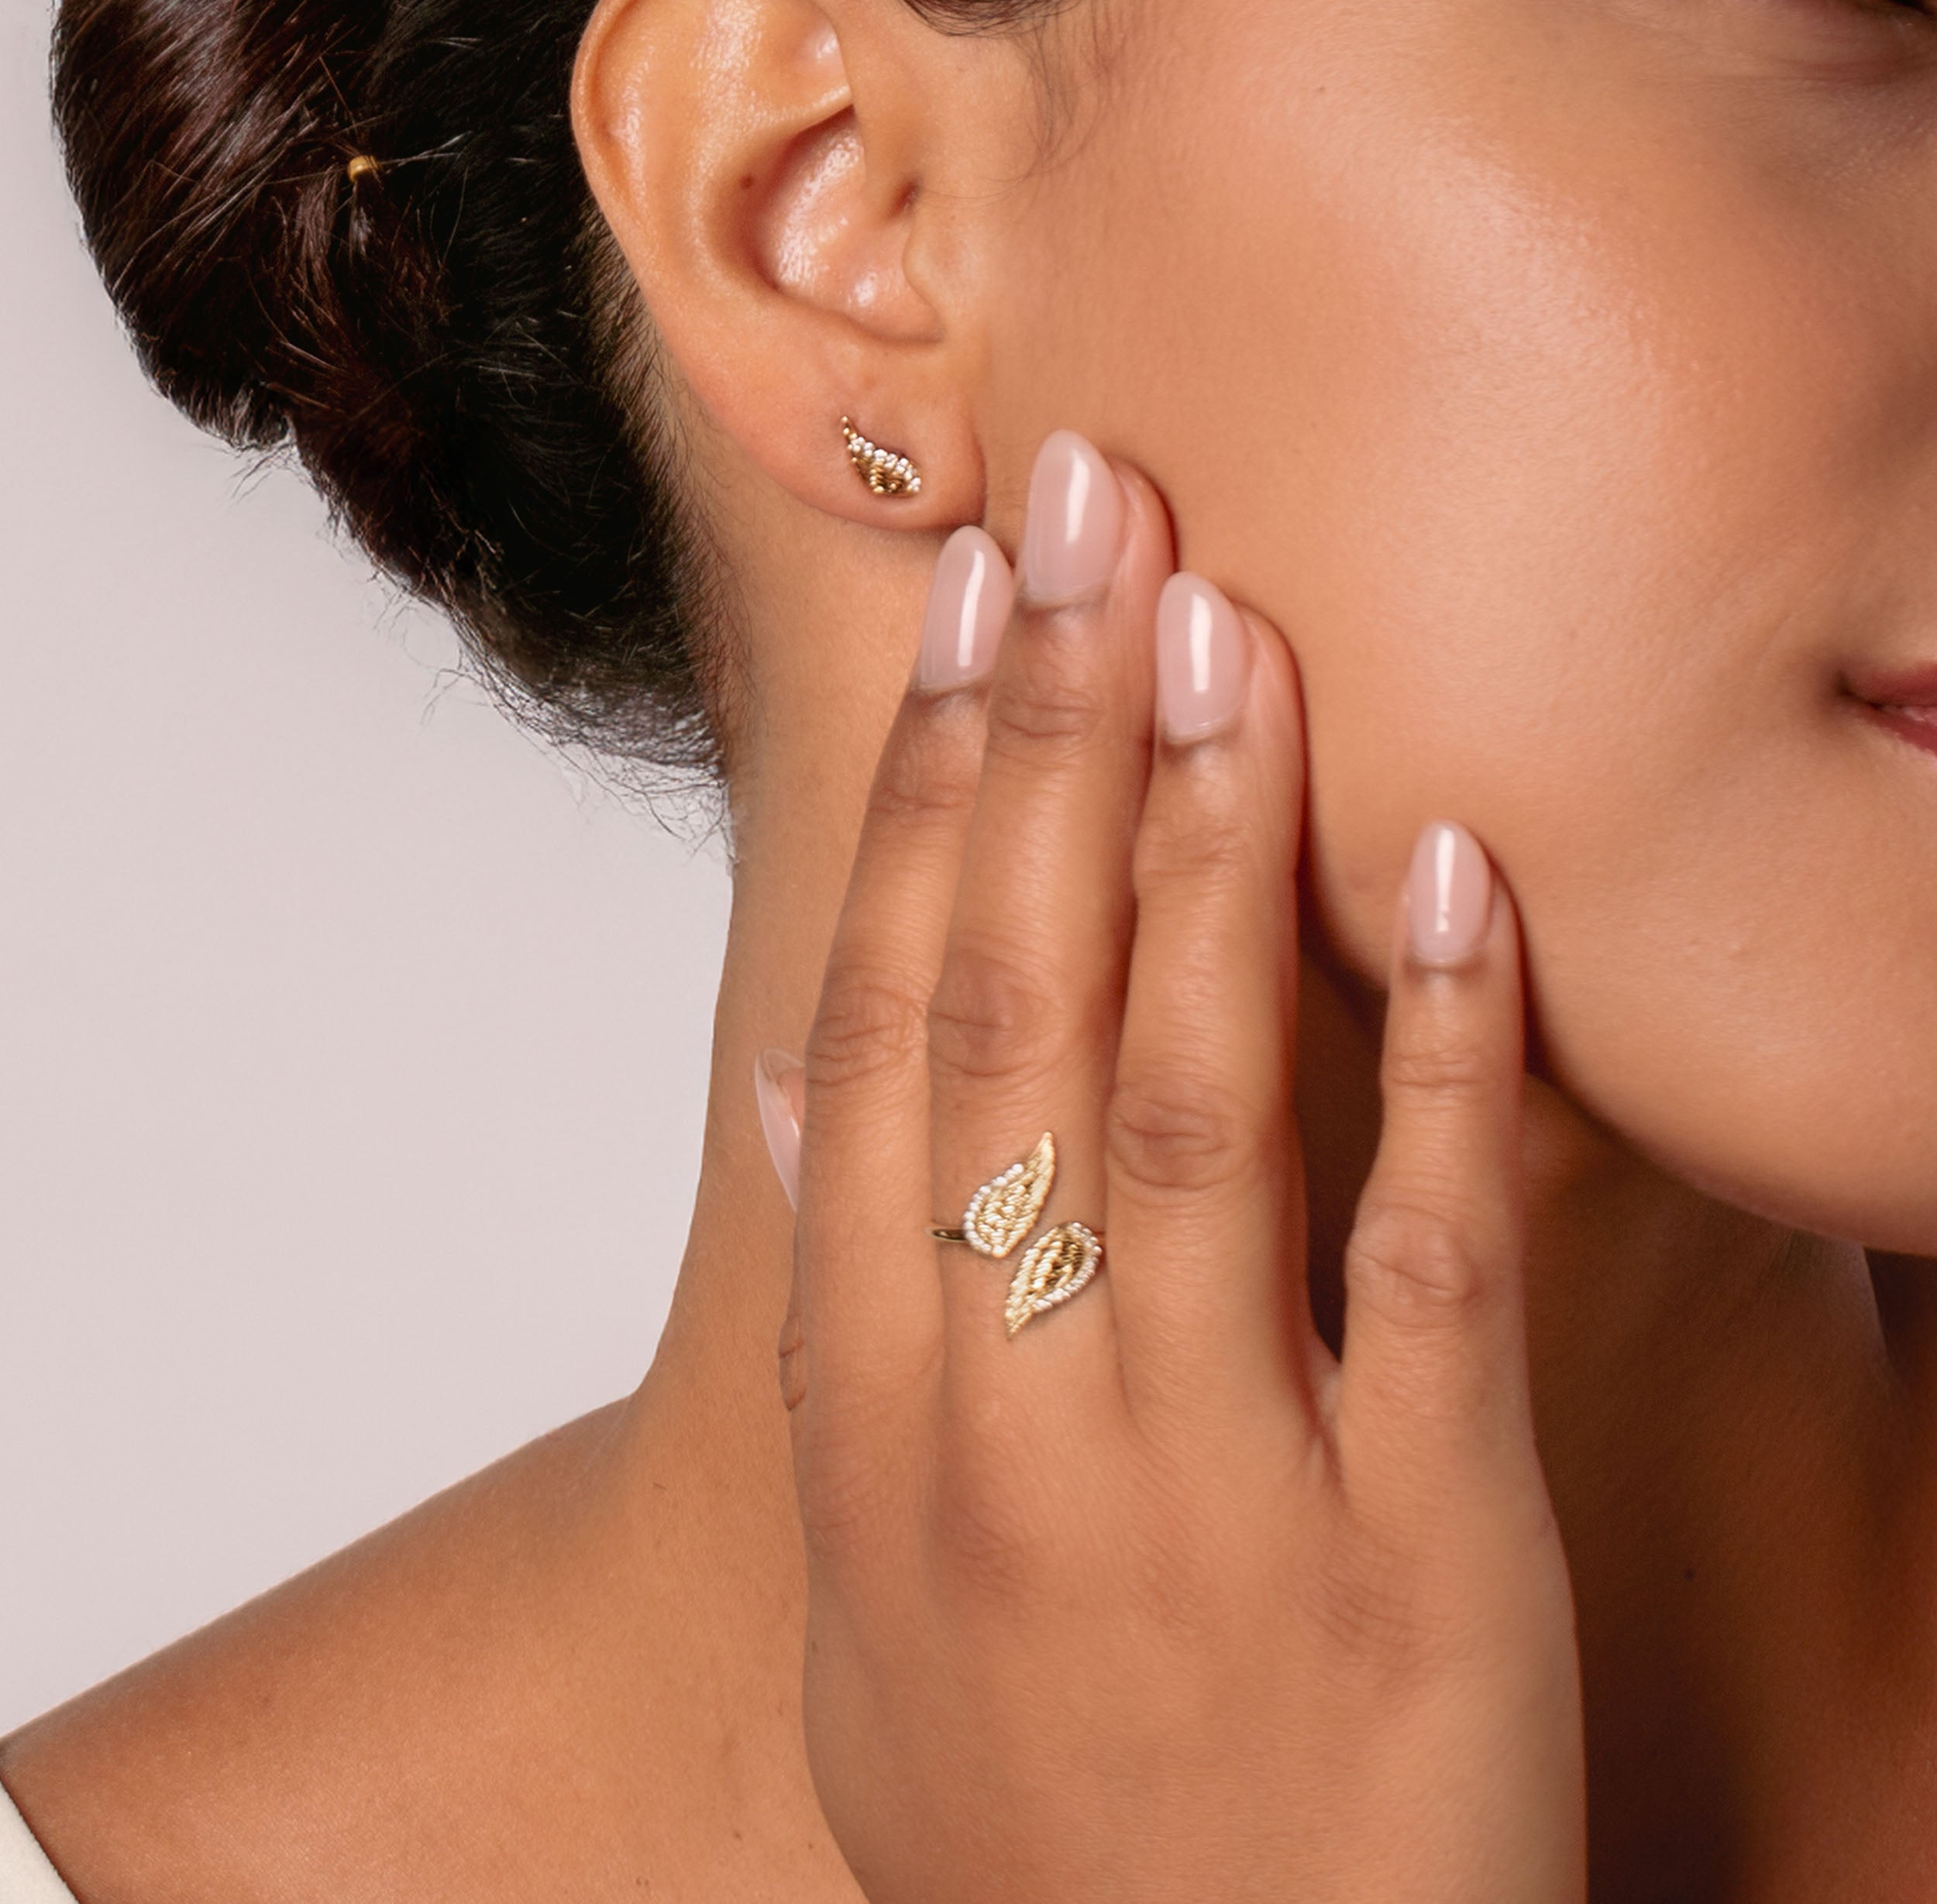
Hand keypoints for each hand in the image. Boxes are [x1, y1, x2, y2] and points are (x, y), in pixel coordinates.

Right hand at [764, 431, 1585, 1902]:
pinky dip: (1442, 1062)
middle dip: (1044, 749)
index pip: (883, 1044)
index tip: (964, 622)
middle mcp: (1015, 1427)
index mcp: (877, 1425)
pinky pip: (1428, 1268)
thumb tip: (799, 1095)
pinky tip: (1449, 877)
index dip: (920, 811)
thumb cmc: (1033, 1809)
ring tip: (1227, 631)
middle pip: (1014, 1025)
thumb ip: (829, 1335)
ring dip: (1205, 849)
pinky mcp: (1416, 1556)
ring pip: (1192, 1107)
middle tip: (1090, 522)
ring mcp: (1211, 1487)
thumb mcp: (863, 1592)